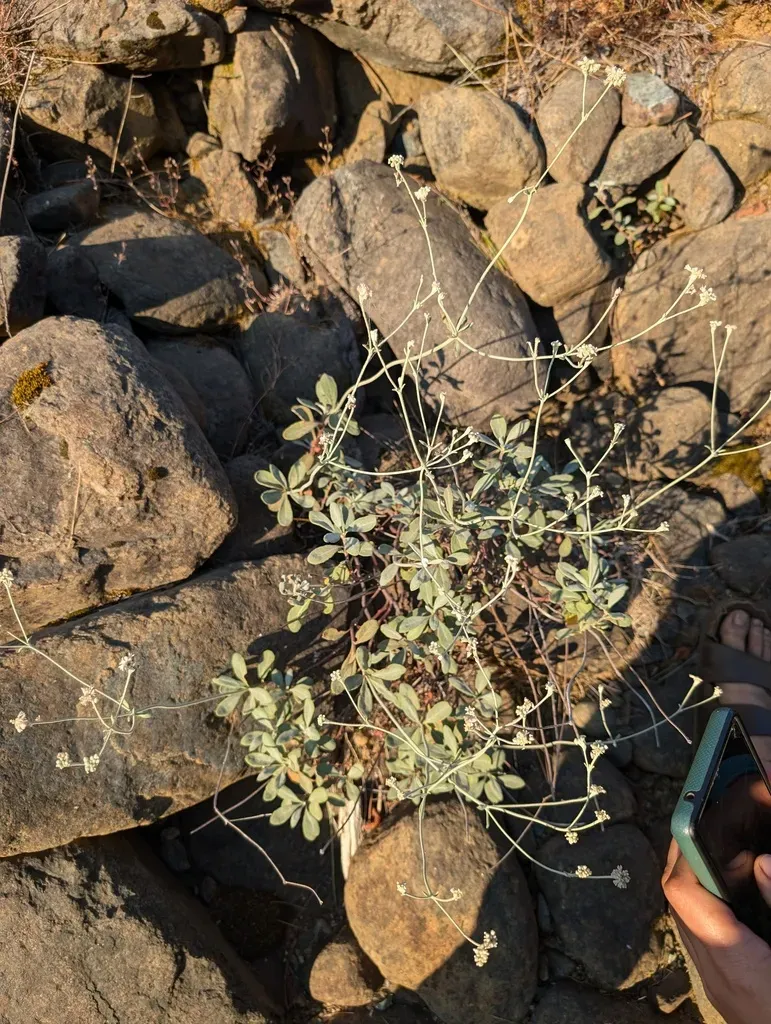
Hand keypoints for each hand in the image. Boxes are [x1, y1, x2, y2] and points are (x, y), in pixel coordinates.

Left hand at [663, 840, 770, 1023]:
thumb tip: (762, 861)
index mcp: (733, 960)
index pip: (682, 893)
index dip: (684, 852)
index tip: (697, 823)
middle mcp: (715, 973)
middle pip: (678, 903)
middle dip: (688, 861)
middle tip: (715, 834)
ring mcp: (716, 985)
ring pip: (686, 921)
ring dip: (699, 886)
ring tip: (732, 862)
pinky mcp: (725, 990)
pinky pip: (702, 939)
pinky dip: (710, 910)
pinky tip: (738, 901)